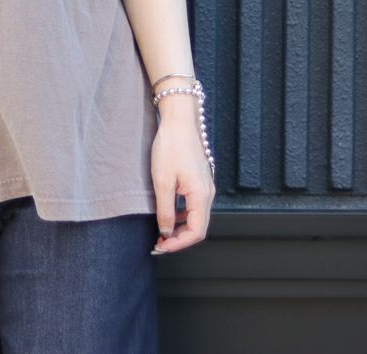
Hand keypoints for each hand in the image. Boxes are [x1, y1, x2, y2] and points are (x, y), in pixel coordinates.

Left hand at [149, 96, 214, 253]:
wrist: (179, 120)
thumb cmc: (171, 146)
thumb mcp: (162, 180)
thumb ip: (165, 209)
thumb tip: (165, 231)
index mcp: (201, 195)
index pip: (196, 232)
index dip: (178, 244)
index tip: (160, 246)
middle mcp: (208, 193)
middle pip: (198, 227)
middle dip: (179, 239)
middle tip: (159, 243)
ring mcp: (206, 187)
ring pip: (196, 217)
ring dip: (180, 227)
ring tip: (161, 231)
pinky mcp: (200, 180)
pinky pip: (194, 205)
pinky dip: (182, 214)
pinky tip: (168, 213)